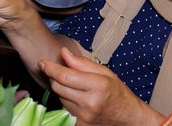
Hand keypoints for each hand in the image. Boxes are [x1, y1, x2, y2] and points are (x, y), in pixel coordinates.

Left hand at [41, 48, 160, 124]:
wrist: (129, 119)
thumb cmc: (118, 93)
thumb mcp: (105, 73)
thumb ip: (82, 63)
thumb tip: (63, 53)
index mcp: (97, 85)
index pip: (65, 76)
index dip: (50, 68)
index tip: (42, 62)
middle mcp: (90, 103)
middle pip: (58, 87)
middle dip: (55, 77)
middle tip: (61, 72)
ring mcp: (84, 117)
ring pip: (60, 98)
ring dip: (62, 90)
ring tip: (76, 88)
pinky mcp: (80, 125)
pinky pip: (64, 110)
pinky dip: (66, 103)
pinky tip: (77, 100)